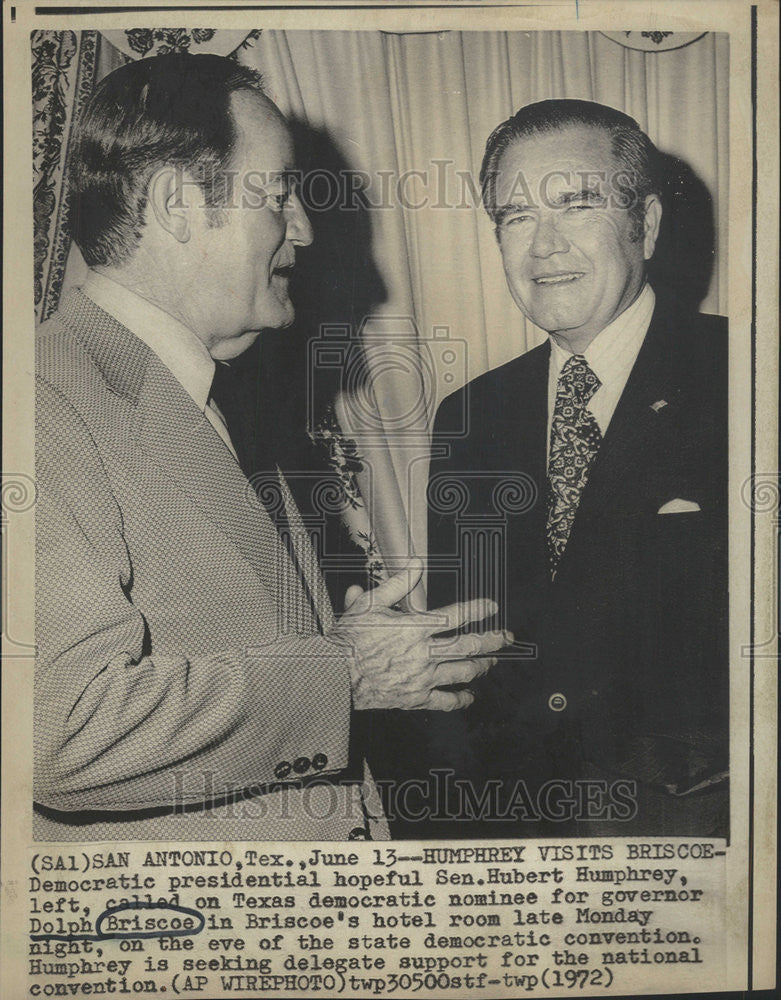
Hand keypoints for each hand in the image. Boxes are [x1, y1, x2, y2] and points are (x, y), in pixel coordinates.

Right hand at [331, 558, 511, 710]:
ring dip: (480, 666)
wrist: (333, 675)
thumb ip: (397, 584)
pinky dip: (460, 699)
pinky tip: (469, 696)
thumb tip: (416, 564)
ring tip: (490, 662)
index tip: (491, 606)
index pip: (454, 616)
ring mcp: (421, 678)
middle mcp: (423, 653)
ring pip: (461, 672)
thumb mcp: (369, 604)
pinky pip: (445, 701)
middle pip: (467, 646)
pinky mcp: (415, 698)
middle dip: (491, 641)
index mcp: (414, 627)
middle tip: (506, 637)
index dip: (476, 610)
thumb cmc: (348, 639)